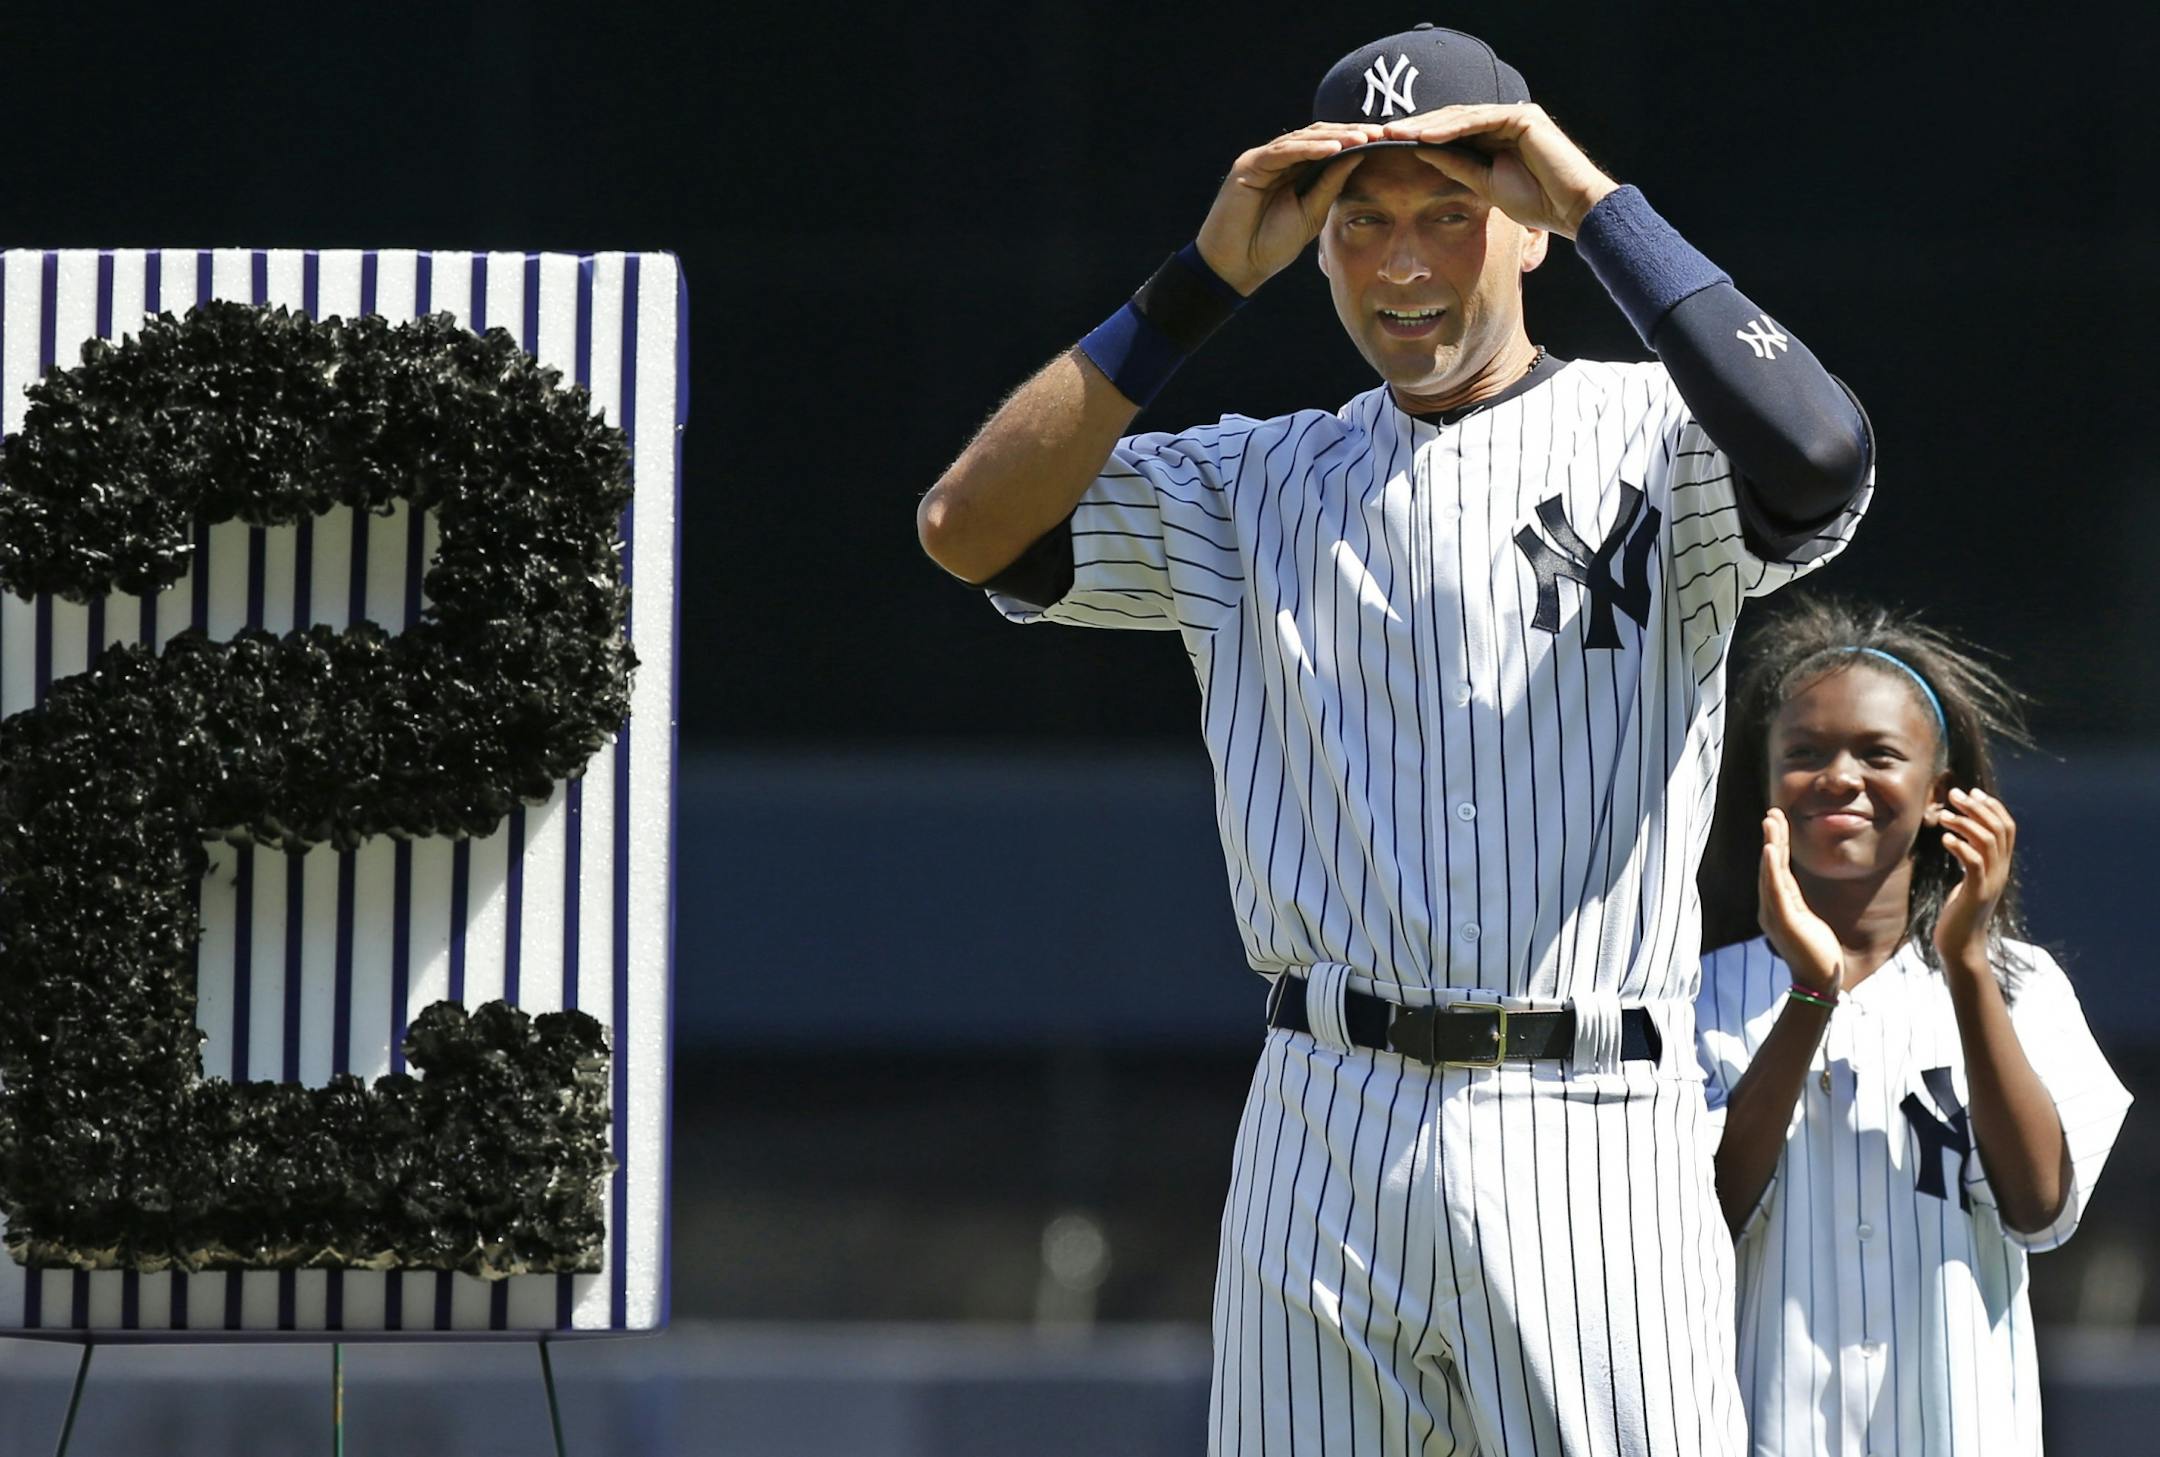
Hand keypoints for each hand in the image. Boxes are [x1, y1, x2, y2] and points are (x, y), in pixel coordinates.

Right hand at [1193, 124, 1384, 295]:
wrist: (1236, 266)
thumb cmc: (1271, 244)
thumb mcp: (1312, 213)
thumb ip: (1331, 184)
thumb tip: (1358, 156)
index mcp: (1295, 171)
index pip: (1329, 147)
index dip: (1356, 142)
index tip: (1386, 143)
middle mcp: (1280, 160)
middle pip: (1319, 136)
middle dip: (1351, 133)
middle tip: (1381, 134)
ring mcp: (1264, 159)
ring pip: (1303, 139)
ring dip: (1335, 138)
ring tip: (1364, 138)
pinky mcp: (1249, 165)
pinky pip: (1283, 151)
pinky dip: (1309, 149)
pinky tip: (1333, 149)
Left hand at [1379, 104, 1618, 237]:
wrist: (1570, 208)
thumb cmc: (1535, 201)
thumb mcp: (1485, 184)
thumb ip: (1458, 166)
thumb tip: (1423, 152)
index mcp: (1496, 136)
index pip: (1452, 132)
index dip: (1421, 137)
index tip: (1390, 147)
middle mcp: (1504, 121)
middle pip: (1453, 119)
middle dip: (1418, 126)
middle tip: (1384, 134)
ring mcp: (1514, 115)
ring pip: (1463, 116)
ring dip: (1428, 124)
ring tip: (1398, 133)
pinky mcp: (1522, 116)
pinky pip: (1480, 119)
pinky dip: (1452, 128)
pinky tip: (1426, 135)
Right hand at [1757, 808, 1843, 999]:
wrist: (1819, 982)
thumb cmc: (1817, 955)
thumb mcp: (1808, 922)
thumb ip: (1797, 904)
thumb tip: (1792, 891)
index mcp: (1777, 906)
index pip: (1775, 870)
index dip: (1776, 845)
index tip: (1777, 822)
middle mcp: (1770, 907)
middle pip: (1770, 866)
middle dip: (1772, 837)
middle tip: (1773, 812)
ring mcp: (1775, 913)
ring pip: (1771, 872)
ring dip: (1771, 845)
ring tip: (1771, 822)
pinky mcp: (1783, 920)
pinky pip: (1775, 889)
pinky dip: (1771, 867)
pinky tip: (1771, 850)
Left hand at [1934, 787, 2015, 974]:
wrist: (1961, 946)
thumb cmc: (1959, 913)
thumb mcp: (1968, 881)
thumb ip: (1970, 860)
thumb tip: (1961, 838)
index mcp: (2000, 866)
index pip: (2007, 828)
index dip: (1993, 807)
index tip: (1972, 792)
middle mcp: (2001, 871)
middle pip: (1998, 829)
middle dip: (1977, 807)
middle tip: (1953, 794)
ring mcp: (1991, 882)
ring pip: (1988, 842)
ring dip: (1965, 823)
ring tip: (1944, 815)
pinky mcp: (1977, 893)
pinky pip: (1974, 863)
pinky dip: (1960, 846)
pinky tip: (1945, 838)